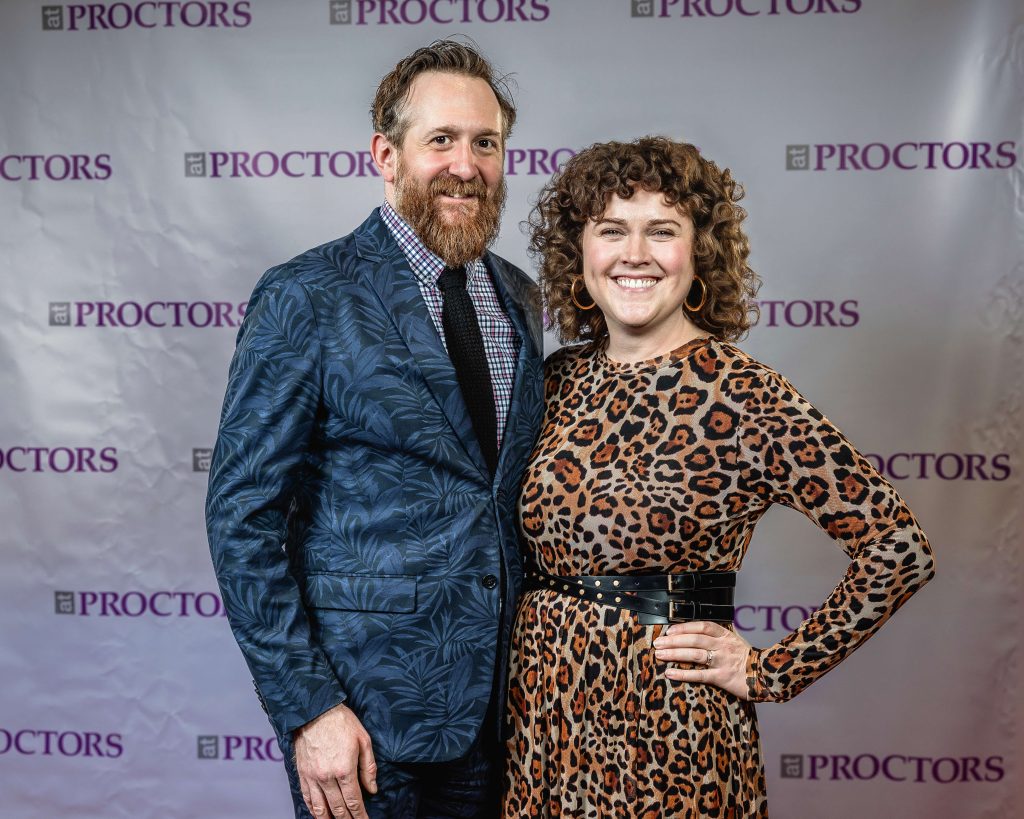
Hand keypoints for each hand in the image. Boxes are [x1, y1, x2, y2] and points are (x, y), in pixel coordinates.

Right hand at [293, 703, 377, 817]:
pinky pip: (307, 798)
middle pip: (338, 808)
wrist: (314, 710)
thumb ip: (369, 767)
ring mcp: (313, 777)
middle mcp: (327, 777)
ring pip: (320, 808)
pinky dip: (313, 810)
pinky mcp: (302, 773)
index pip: (354, 801)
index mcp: (344, 769)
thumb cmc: (341, 722)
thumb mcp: (363, 740)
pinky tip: (318, 814)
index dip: (360, 815)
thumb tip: (372, 788)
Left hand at [653, 621, 751, 699]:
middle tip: (658, 643)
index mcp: (726, 635)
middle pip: (694, 640)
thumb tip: (707, 627)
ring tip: (659, 655)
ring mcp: (722, 661)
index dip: (685, 627)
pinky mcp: (722, 678)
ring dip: (674, 654)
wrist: (766, 677)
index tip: (669, 631)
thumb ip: (722, 634)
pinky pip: (699, 675)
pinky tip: (670, 674)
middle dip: (673, 641)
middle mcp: (723, 646)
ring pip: (694, 655)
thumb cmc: (748, 659)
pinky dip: (683, 674)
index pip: (702, 626)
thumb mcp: (737, 641)